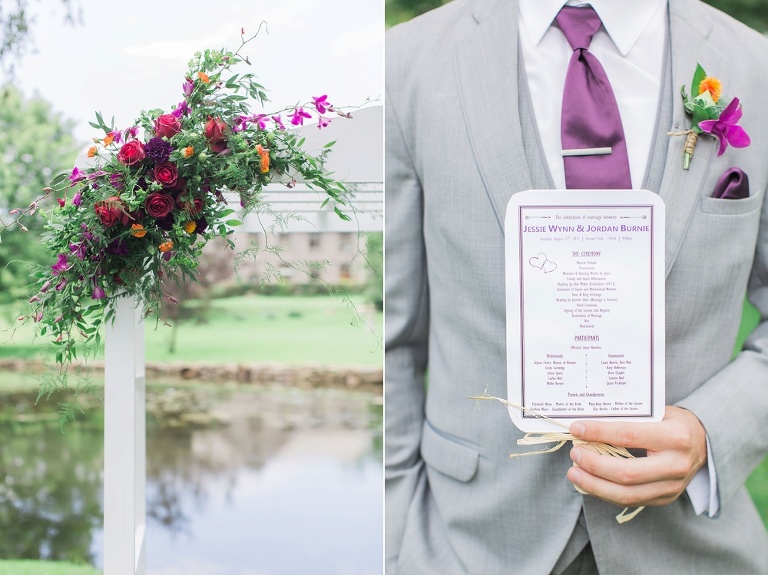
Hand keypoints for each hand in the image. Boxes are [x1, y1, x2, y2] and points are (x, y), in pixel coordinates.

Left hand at [566, 406, 707, 507]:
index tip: (576, 428)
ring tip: (574, 473)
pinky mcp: (665, 498)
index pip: (628, 435)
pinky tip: (589, 483)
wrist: (702, 443)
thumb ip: (627, 419)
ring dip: (594, 485)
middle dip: (594, 465)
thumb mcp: (656, 413)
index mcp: (674, 436)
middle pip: (626, 473)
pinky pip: (630, 501)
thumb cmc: (672, 422)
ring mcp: (672, 486)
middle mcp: (676, 464)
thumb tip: (587, 423)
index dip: (599, 433)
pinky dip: (605, 493)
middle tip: (575, 454)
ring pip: (627, 494)